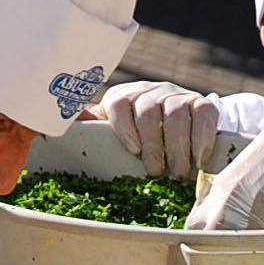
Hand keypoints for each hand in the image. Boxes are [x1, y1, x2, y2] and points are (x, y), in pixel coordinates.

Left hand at [97, 79, 219, 178]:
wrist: (180, 127)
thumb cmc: (136, 139)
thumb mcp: (112, 135)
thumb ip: (91, 132)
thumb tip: (59, 131)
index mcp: (123, 97)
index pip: (118, 103)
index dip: (124, 127)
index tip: (133, 151)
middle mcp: (150, 91)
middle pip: (149, 111)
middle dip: (153, 146)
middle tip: (156, 173)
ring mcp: (177, 95)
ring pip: (176, 114)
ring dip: (177, 148)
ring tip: (176, 172)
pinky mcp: (202, 103)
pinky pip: (204, 116)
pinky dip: (201, 139)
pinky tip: (198, 160)